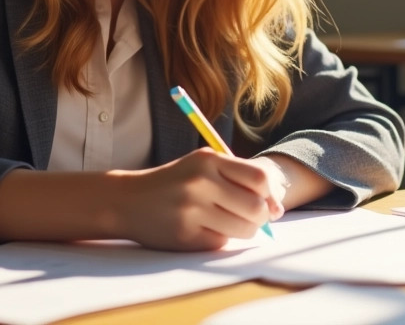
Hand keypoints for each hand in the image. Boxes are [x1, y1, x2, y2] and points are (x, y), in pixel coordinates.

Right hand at [113, 148, 277, 249]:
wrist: (128, 200)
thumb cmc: (175, 182)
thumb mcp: (202, 166)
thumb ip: (238, 178)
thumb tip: (276, 209)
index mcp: (208, 160)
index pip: (259, 179)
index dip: (271, 195)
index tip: (270, 204)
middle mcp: (200, 183)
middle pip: (256, 208)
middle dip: (261, 217)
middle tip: (252, 218)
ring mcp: (191, 210)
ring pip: (243, 229)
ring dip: (244, 230)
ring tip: (228, 223)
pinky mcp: (185, 236)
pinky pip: (221, 243)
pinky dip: (220, 239)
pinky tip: (205, 229)